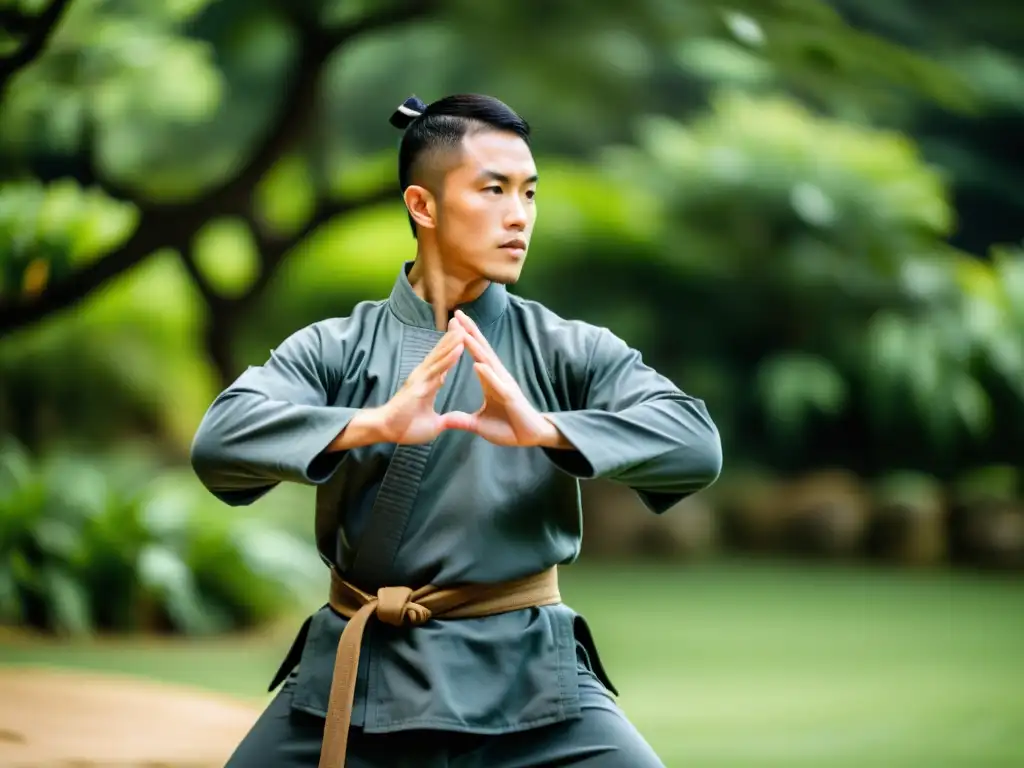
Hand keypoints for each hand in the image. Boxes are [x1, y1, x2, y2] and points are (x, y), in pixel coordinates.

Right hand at [371, 319, 465, 444]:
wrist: (387, 431)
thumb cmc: (407, 427)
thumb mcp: (434, 425)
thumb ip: (446, 420)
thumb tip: (456, 421)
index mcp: (430, 383)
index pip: (445, 362)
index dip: (454, 349)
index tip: (464, 336)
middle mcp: (426, 376)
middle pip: (442, 353)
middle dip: (453, 338)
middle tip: (465, 321)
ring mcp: (422, 378)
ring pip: (441, 356)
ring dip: (453, 342)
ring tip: (464, 327)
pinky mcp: (420, 385)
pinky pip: (438, 369)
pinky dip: (449, 358)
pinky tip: (459, 347)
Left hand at [440, 310, 560, 447]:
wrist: (530, 437)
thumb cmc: (508, 428)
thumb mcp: (479, 425)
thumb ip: (462, 420)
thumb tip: (445, 419)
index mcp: (490, 380)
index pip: (475, 354)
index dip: (464, 339)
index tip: (452, 324)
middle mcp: (498, 377)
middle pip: (481, 349)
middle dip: (469, 331)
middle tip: (457, 313)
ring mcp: (504, 385)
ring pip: (487, 361)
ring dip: (475, 346)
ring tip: (463, 331)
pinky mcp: (510, 397)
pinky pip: (496, 384)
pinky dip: (487, 374)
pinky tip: (477, 364)